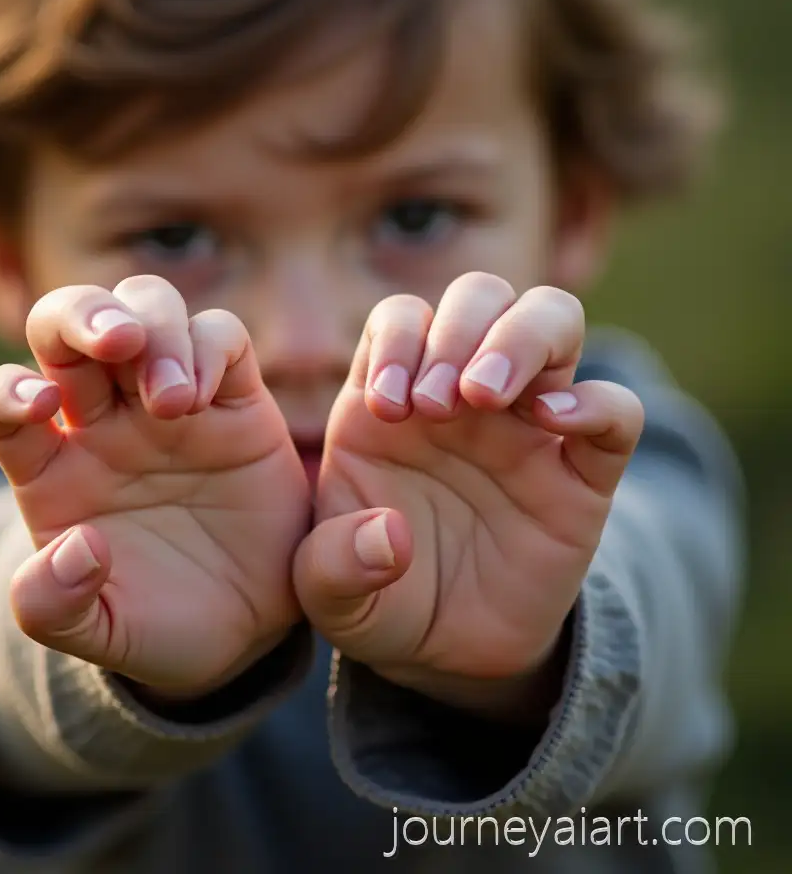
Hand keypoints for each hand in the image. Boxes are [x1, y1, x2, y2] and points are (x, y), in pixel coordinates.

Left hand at [0, 278, 310, 699]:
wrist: (249, 626)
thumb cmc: (164, 624)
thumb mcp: (103, 635)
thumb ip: (57, 608)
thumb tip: (72, 547)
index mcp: (53, 468)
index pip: (3, 402)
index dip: (7, 390)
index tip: (39, 407)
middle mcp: (105, 419)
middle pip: (67, 325)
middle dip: (82, 314)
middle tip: (116, 341)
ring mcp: (170, 402)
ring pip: (145, 307)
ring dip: (154, 329)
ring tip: (173, 401)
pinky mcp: (235, 398)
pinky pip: (220, 336)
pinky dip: (209, 346)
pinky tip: (208, 398)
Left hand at [293, 273, 643, 708]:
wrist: (446, 654)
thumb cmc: (380, 599)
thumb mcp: (332, 597)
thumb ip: (331, 568)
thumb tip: (390, 536)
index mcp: (392, 401)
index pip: (401, 317)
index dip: (396, 340)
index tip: (386, 407)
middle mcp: (463, 397)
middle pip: (480, 295)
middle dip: (459, 326)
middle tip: (435, 402)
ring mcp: (527, 427)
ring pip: (551, 321)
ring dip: (519, 338)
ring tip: (483, 396)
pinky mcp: (583, 477)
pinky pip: (617, 413)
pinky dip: (598, 404)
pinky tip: (553, 424)